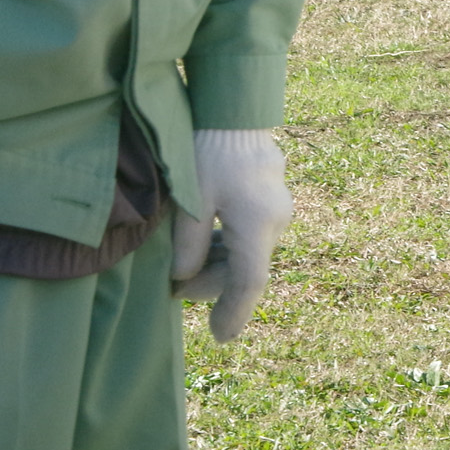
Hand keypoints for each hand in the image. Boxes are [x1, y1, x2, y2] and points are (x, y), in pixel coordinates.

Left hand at [170, 128, 293, 344]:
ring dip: (218, 267)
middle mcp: (275, 222)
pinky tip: (203, 246)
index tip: (219, 337)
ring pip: (249, 255)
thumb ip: (188, 247)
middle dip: (211, 286)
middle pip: (246, 271)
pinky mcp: (273, 202)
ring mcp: (278, 212)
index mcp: (256, 224)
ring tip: (182, 269)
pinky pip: (252, 237)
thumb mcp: (190, 201)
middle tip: (171, 288)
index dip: (234, 313)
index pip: (249, 283)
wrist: (234, 112)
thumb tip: (183, 279)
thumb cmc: (208, 151)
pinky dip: (228, 249)